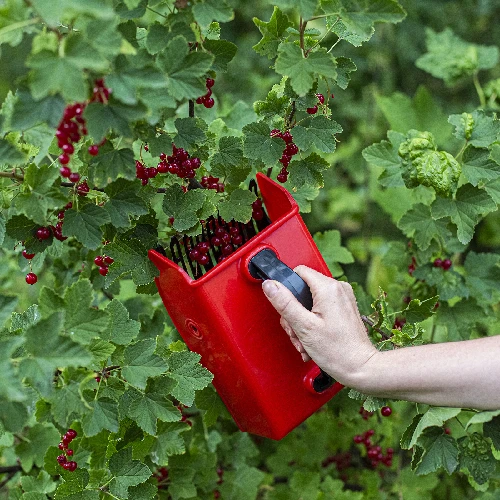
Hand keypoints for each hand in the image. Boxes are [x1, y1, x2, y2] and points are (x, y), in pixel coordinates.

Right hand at [262, 266, 377, 385]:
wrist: (361, 368)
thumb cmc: (337, 351)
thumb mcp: (303, 327)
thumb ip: (285, 303)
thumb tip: (270, 285)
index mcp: (328, 288)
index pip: (298, 272)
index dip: (287, 288)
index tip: (285, 306)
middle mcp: (338, 288)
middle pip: (303, 290)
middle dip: (294, 313)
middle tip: (296, 332)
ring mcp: (343, 298)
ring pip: (310, 301)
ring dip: (302, 322)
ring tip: (305, 340)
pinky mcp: (345, 308)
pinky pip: (321, 308)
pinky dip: (313, 322)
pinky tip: (312, 339)